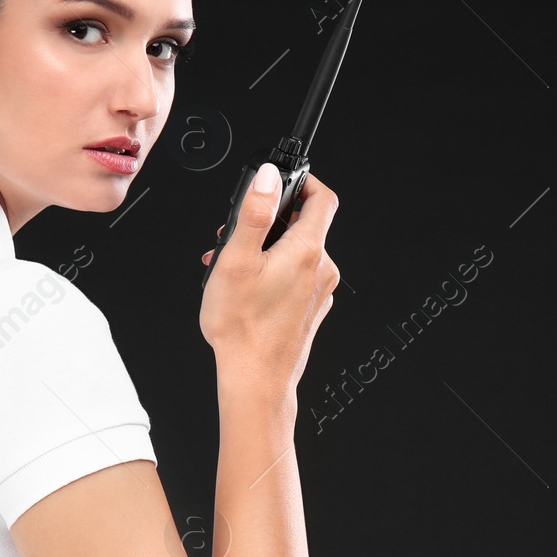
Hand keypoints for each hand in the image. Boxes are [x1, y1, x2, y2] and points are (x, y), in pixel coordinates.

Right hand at [199, 168, 338, 394]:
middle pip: (305, 227)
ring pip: (297, 254)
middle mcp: (322, 270)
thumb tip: (268, 176)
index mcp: (308, 251)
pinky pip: (297, 279)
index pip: (322, 199)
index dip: (305, 182)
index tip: (285, 180)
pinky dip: (274, 274)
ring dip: (266, 251)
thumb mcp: (237, 260)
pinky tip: (247, 290)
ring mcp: (319, 293)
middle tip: (238, 235)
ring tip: (233, 268)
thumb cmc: (243, 327)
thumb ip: (254, 213)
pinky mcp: (311, 310)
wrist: (256, 380)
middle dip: (270, 223)